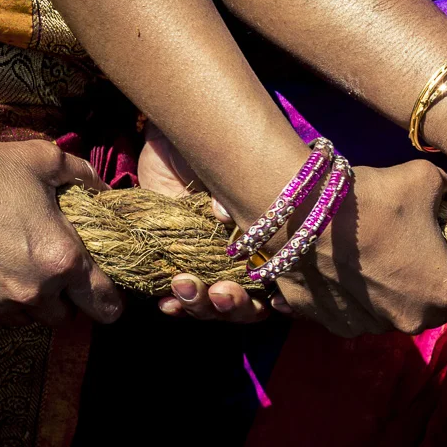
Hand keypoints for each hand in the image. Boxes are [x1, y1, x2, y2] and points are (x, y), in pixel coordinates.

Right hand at [0, 140, 123, 325]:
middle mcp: (33, 292)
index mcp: (62, 260)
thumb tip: (100, 185)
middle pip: (64, 316)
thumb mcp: (39, 160)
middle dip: (62, 299)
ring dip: (25, 302)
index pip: (104, 303)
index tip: (106, 297)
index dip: (109, 301)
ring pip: (26, 320)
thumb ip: (79, 174)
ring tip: (8, 268)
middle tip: (48, 271)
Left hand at [137, 122, 269, 322]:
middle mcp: (242, 261)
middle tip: (219, 292)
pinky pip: (179, 299)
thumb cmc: (217, 149)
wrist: (176, 138)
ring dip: (202, 306)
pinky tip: (167, 304)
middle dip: (234, 306)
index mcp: (267, 243)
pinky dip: (176, 306)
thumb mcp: (232, 169)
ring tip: (183, 286)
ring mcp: (208, 265)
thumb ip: (234, 192)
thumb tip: (221, 213)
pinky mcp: (174, 265)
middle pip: (249, 306)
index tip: (274, 302)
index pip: (280, 283)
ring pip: (214, 307)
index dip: (280, 301)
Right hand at [270, 159, 446, 337]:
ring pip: (391, 315)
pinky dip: (353, 298)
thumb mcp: (424, 180)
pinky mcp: (333, 324)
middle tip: (412, 257)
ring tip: (373, 259)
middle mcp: (410, 320)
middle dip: (428, 291)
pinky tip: (344, 269)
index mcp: (444, 293)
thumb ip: (444, 189)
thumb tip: (446, 189)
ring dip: (389, 296)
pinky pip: (355, 314)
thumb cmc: (373, 200)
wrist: (300, 214)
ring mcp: (370, 326)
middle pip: (432, 313)